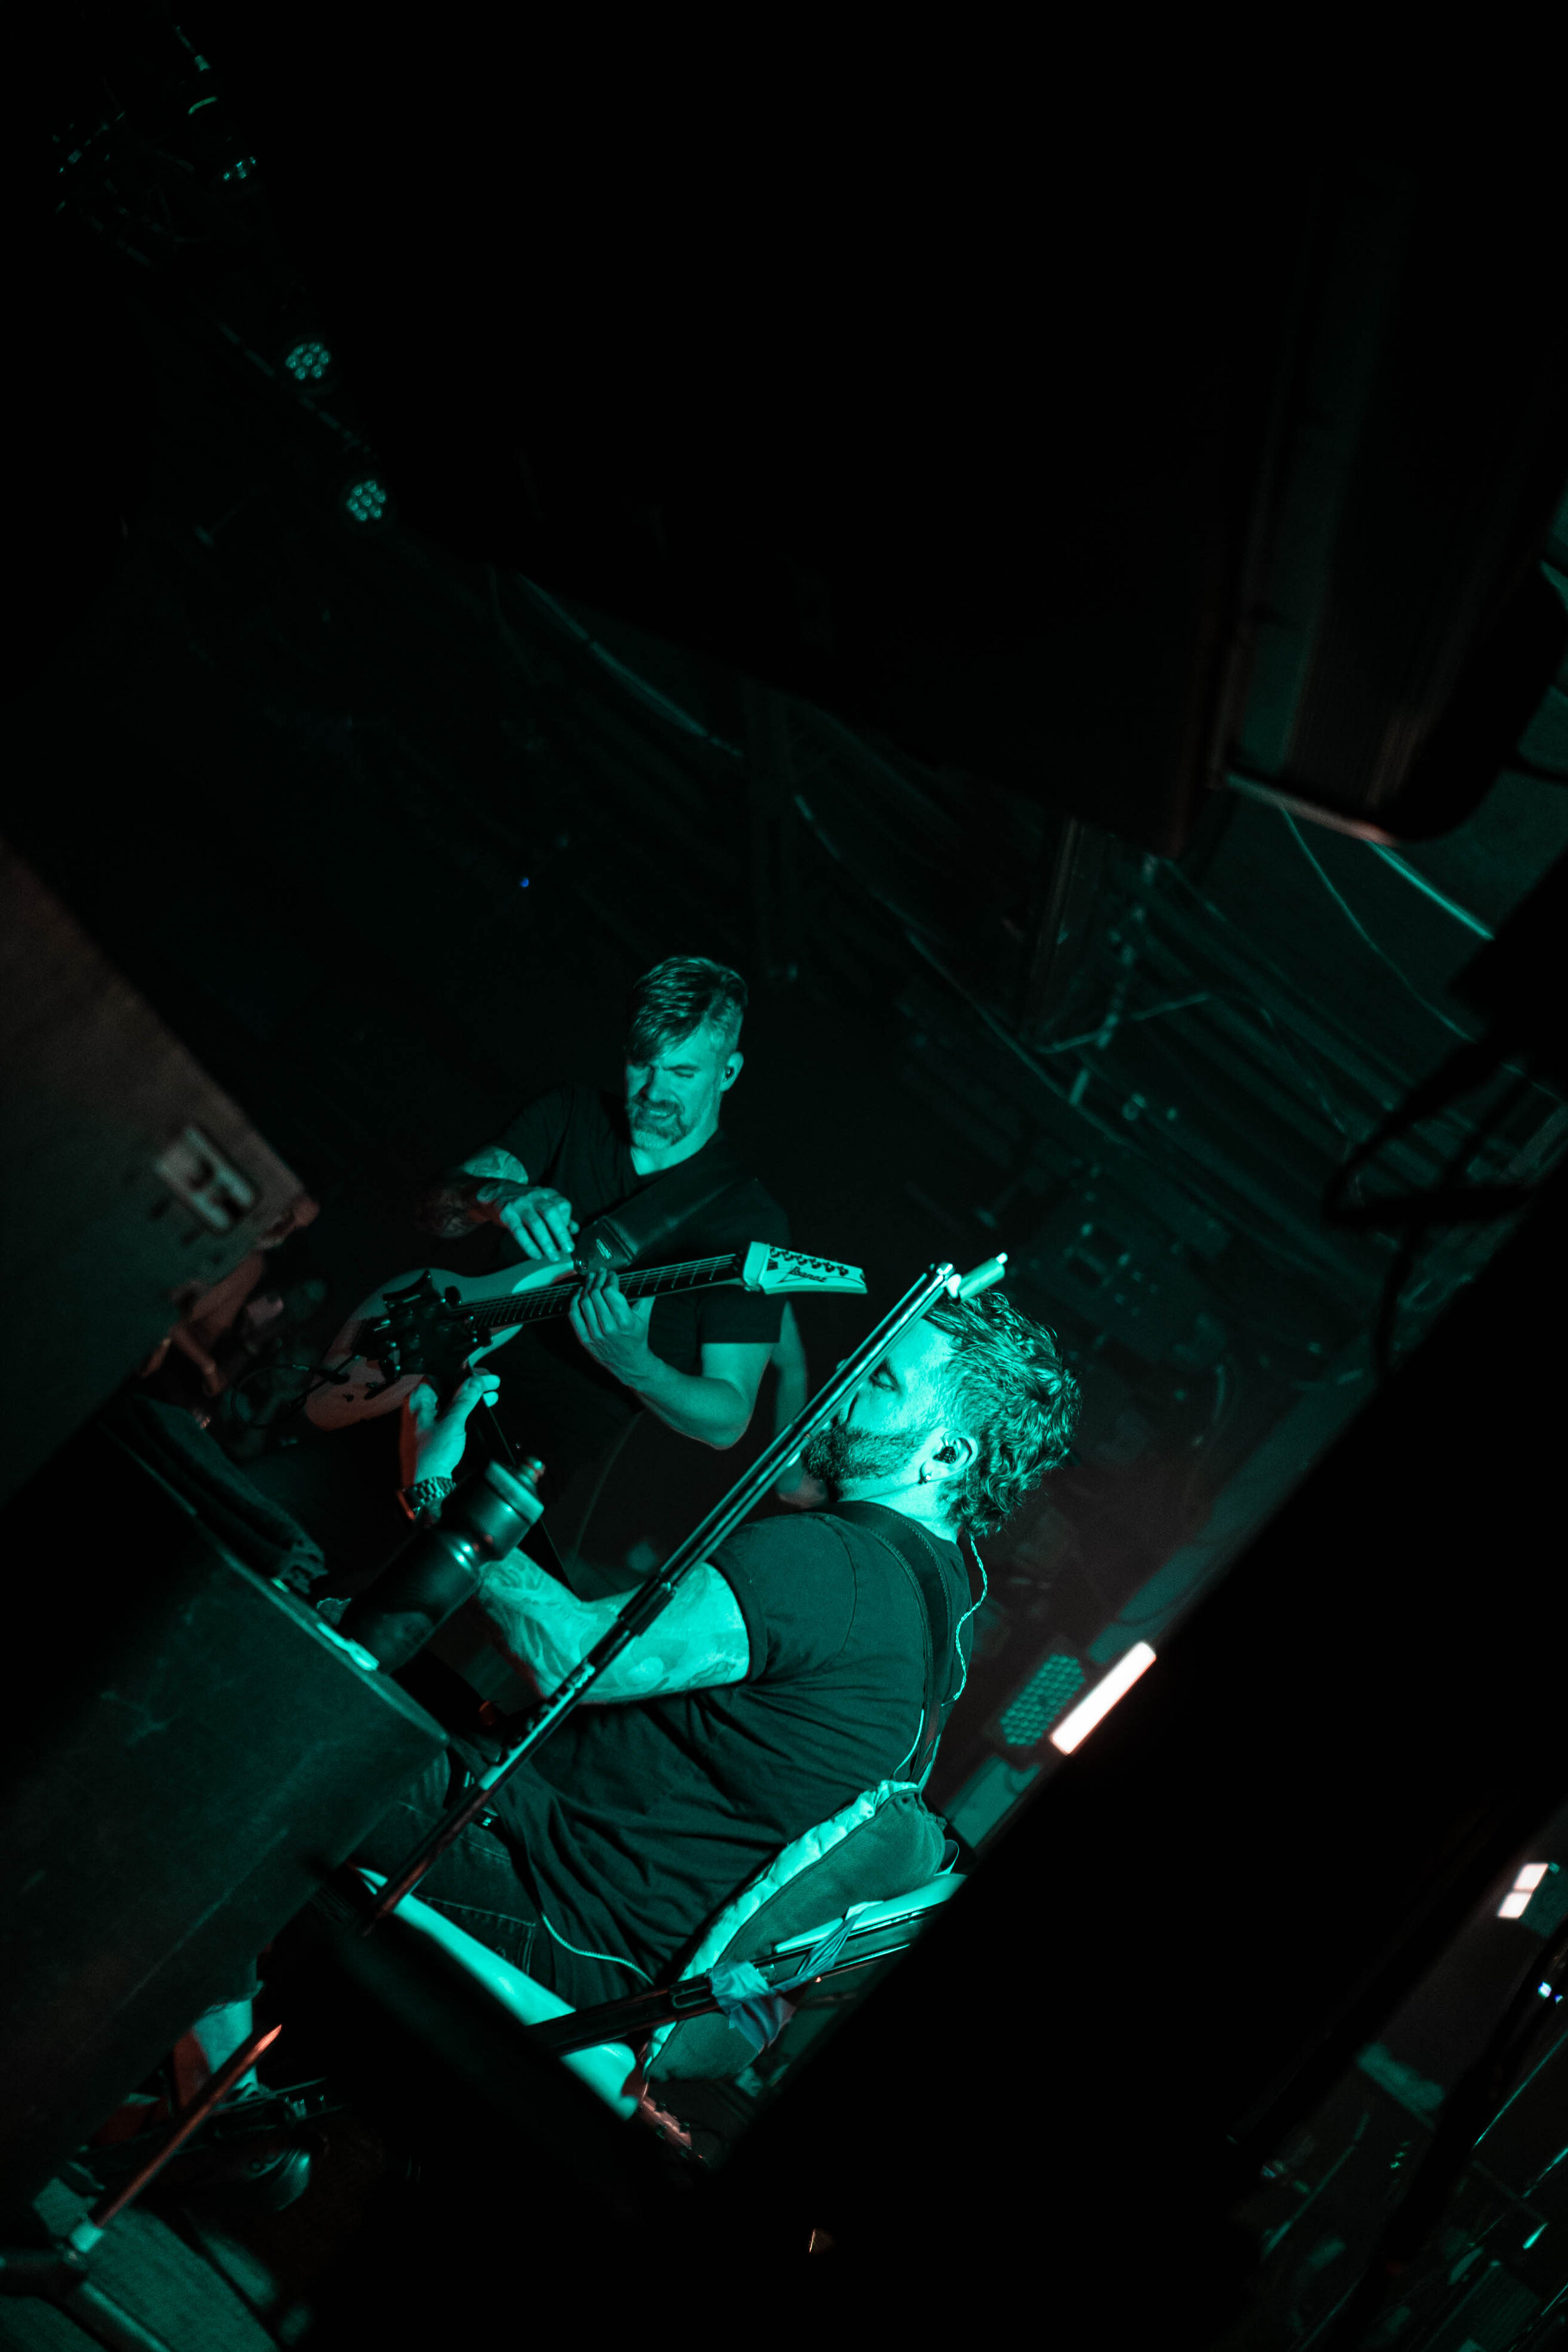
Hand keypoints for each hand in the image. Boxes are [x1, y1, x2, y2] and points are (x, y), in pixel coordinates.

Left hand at [406, 1367, 500, 1484]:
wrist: (426, 1484)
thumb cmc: (432, 1455)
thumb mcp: (453, 1423)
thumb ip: (464, 1400)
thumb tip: (475, 1381)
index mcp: (419, 1401)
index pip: (442, 1375)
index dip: (463, 1373)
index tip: (482, 1375)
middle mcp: (419, 1408)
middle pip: (447, 1388)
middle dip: (470, 1385)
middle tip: (491, 1383)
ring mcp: (424, 1421)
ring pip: (450, 1402)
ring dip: (469, 1398)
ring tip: (490, 1395)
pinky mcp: (431, 1432)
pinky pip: (449, 1415)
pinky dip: (463, 1411)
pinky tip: (478, 1410)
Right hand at [473, 1181, 577, 1259]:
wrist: (499, 1193)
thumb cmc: (528, 1203)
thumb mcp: (545, 1204)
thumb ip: (561, 1216)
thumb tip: (575, 1229)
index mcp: (548, 1194)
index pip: (563, 1205)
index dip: (568, 1221)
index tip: (569, 1235)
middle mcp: (535, 1196)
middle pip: (551, 1214)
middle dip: (561, 1233)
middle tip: (568, 1249)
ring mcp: (521, 1204)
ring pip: (536, 1224)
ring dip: (546, 1242)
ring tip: (553, 1256)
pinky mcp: (508, 1214)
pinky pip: (519, 1231)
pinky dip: (529, 1245)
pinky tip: (536, 1255)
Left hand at [569, 1266, 655, 1386]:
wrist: (629, 1362)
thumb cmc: (636, 1339)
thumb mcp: (645, 1318)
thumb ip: (646, 1297)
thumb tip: (648, 1278)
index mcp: (625, 1321)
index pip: (610, 1292)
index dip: (609, 1279)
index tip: (611, 1275)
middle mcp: (608, 1328)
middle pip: (596, 1295)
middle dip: (598, 1280)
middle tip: (600, 1274)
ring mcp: (595, 1334)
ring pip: (585, 1302)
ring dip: (587, 1287)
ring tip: (591, 1280)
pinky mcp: (584, 1339)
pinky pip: (574, 1316)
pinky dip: (574, 1302)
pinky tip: (579, 1294)